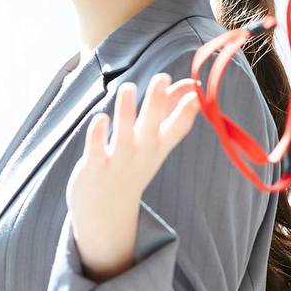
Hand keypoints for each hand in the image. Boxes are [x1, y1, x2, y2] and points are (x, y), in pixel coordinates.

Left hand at [67, 73, 200, 280]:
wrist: (107, 213)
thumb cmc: (132, 168)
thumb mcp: (155, 143)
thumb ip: (169, 113)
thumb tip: (190, 87)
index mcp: (158, 146)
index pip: (178, 127)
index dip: (187, 107)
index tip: (196, 88)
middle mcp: (141, 153)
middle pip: (152, 127)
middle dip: (157, 103)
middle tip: (162, 78)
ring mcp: (118, 161)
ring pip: (124, 135)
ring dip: (126, 112)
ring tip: (128, 87)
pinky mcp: (94, 167)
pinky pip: (96, 149)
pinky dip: (98, 135)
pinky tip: (100, 117)